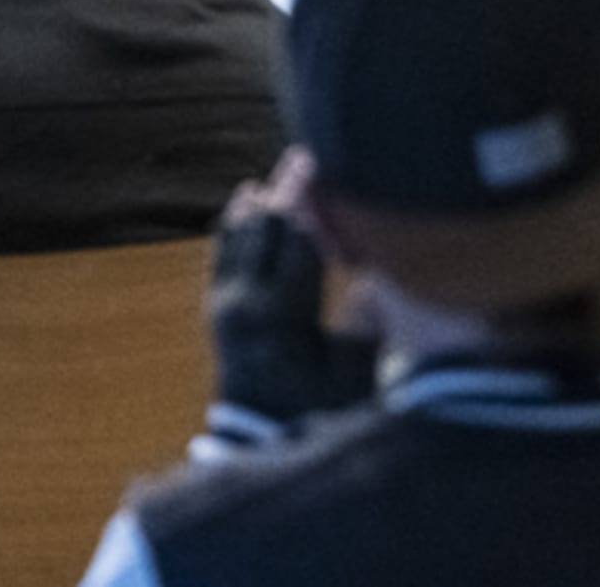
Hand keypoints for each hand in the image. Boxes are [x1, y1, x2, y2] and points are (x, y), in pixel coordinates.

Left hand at [208, 152, 376, 427]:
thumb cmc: (323, 411)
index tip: (324, 163)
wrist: (264, 442)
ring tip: (283, 173)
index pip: (297, 240)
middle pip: (264, 229)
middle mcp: (242, 302)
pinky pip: (224, 251)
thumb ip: (370, 313)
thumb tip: (383, 261)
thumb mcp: (358, 369)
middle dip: (287, 192)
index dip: (313, 200)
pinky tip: (247, 200)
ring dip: (263, 204)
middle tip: (307, 156)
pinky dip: (239, 223)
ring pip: (239, 235)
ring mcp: (223, 303)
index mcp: (279, 314)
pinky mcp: (216, 308)